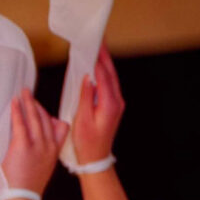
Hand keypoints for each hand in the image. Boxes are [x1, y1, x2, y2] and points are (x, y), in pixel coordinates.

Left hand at [0, 89, 68, 199]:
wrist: (23, 198)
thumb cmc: (29, 185)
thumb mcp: (44, 167)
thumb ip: (44, 152)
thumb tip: (37, 141)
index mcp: (55, 151)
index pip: (61, 126)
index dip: (50, 117)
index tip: (43, 112)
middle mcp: (49, 145)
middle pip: (46, 119)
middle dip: (37, 106)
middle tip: (29, 96)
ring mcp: (37, 145)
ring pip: (34, 118)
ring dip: (28, 103)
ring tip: (23, 93)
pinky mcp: (22, 146)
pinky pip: (20, 123)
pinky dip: (17, 111)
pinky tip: (14, 103)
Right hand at [71, 45, 123, 166]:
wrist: (96, 157)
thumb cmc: (87, 142)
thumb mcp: (82, 119)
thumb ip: (86, 96)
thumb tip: (87, 78)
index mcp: (109, 104)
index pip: (104, 76)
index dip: (99, 60)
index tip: (94, 46)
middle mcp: (116, 102)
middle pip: (111, 74)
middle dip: (105, 57)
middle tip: (99, 41)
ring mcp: (116, 104)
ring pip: (111, 78)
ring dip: (104, 64)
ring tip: (98, 50)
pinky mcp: (112, 106)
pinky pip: (109, 86)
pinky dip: (103, 75)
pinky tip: (97, 70)